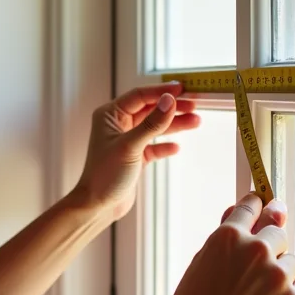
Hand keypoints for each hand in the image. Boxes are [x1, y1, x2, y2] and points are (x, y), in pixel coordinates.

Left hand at [69, 83, 200, 219]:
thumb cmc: (104, 175)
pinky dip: (165, 146)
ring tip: (196, 122)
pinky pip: (153, 146)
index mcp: (110, 115)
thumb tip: (169, 101)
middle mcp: (117, 125)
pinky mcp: (134, 156)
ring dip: (174, 125)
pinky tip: (177, 147)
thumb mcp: (130, 146)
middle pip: (150, 109)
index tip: (182, 89)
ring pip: (154, 127)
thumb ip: (152, 124)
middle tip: (194, 105)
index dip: (161, 91)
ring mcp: (127, 140)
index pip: (140, 96)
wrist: (98, 205)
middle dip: (172, 107)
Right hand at [153, 194, 294, 294]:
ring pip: (292, 261)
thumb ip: (225, 235)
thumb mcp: (201, 262)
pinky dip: (290, 294)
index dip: (259, 206)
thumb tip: (241, 209)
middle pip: (278, 232)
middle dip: (270, 245)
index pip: (253, 206)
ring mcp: (277, 276)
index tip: (264, 206)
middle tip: (255, 268)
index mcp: (228, 236)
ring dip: (280, 272)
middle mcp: (255, 250)